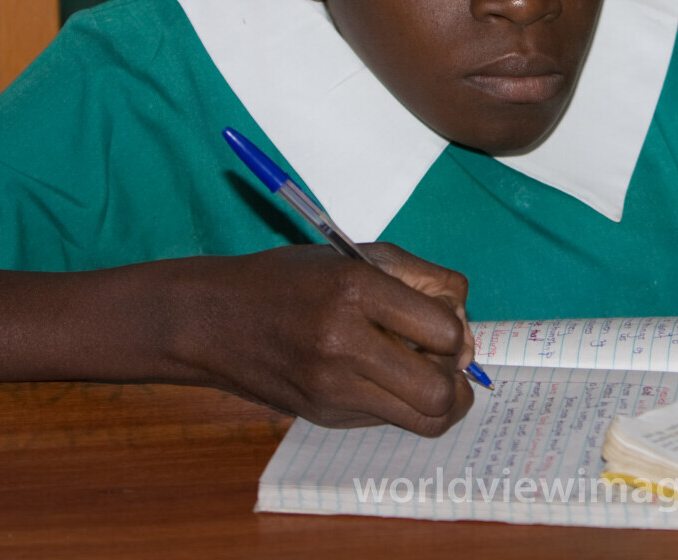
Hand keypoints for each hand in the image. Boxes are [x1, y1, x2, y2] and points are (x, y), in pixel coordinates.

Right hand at [170, 243, 475, 434]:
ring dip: (439, 399)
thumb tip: (465, 329)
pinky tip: (382, 378)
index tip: (441, 319)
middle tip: (441, 358)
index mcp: (355, 290)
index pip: (445, 329)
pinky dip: (400, 403)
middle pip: (442, 389)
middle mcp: (343, 343)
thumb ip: (419, 279)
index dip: (456, 326)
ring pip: (425, 419)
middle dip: (456, 375)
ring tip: (424, 375)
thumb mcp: (355, 256)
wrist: (212, 320)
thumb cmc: (291, 280)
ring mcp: (332, 388)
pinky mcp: (324, 416)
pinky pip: (390, 420)